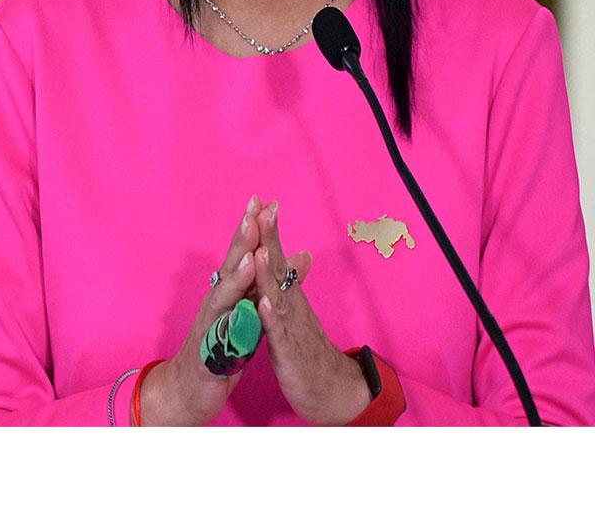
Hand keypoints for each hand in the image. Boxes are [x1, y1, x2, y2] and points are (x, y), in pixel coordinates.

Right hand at [138, 196, 261, 424]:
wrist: (189, 389)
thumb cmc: (220, 350)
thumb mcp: (249, 316)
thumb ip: (266, 288)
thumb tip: (295, 259)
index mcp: (228, 294)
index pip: (241, 255)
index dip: (252, 229)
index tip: (264, 201)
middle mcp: (216, 303)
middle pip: (230, 265)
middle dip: (243, 238)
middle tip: (255, 210)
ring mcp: (210, 326)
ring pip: (224, 295)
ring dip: (236, 273)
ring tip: (251, 251)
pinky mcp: (209, 351)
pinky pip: (222, 334)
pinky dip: (232, 321)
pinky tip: (242, 309)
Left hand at [251, 200, 370, 424]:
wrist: (333, 391)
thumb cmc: (309, 350)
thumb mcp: (297, 313)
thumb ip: (293, 283)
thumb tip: (297, 253)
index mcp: (288, 297)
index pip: (277, 258)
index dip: (268, 232)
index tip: (260, 202)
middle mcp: (292, 307)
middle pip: (279, 268)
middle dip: (270, 239)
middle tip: (263, 208)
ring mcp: (291, 329)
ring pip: (279, 296)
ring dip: (269, 273)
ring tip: (261, 248)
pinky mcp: (289, 354)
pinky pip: (279, 334)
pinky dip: (271, 317)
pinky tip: (264, 302)